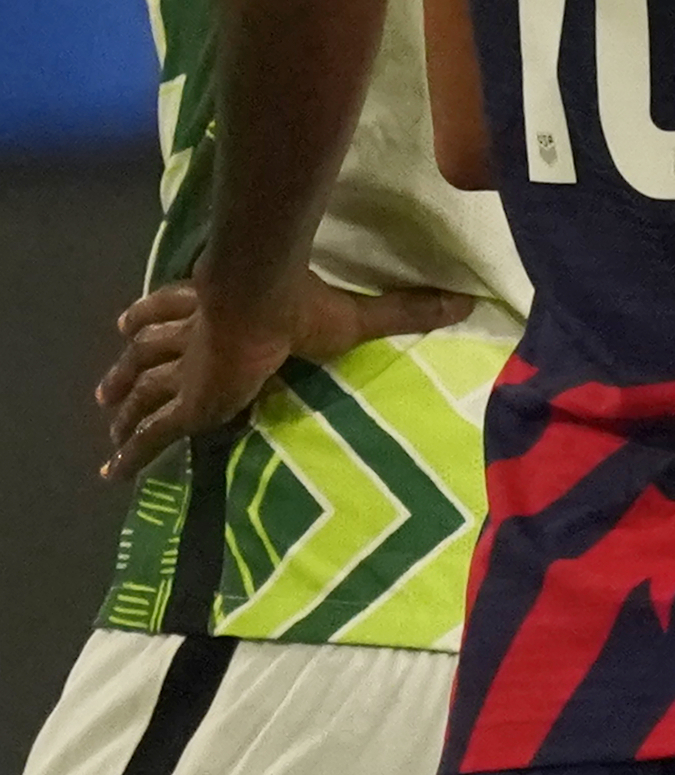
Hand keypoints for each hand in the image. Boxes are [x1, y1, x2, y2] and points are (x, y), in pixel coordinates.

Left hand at [98, 271, 476, 483]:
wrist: (259, 306)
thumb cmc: (303, 310)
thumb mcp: (359, 314)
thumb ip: (406, 309)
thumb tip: (467, 300)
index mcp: (223, 313)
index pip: (177, 312)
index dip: (154, 316)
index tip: (131, 327)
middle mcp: (194, 340)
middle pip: (149, 354)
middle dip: (129, 372)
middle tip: (109, 396)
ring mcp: (186, 374)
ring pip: (141, 392)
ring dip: (122, 408)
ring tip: (109, 426)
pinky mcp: (186, 405)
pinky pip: (152, 435)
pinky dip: (130, 454)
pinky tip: (113, 474)